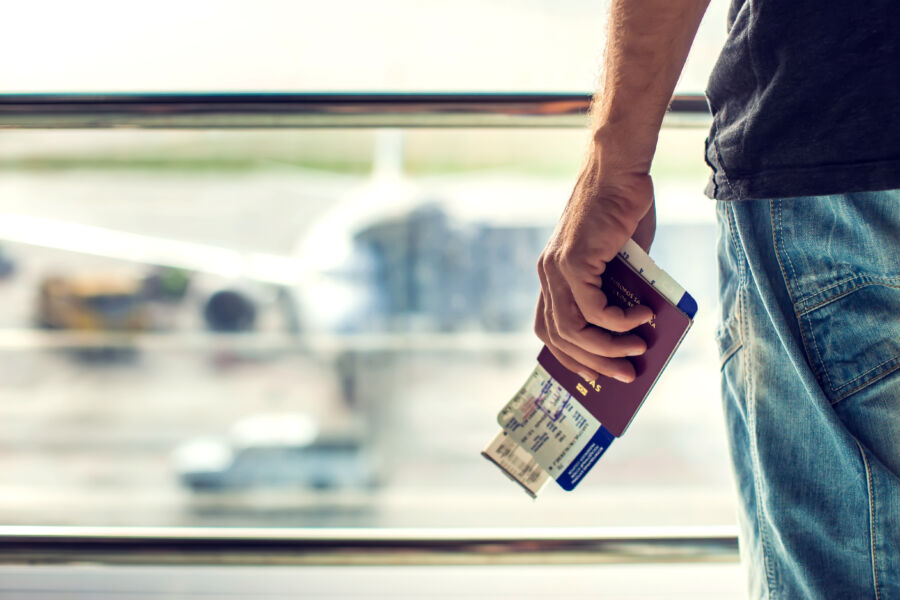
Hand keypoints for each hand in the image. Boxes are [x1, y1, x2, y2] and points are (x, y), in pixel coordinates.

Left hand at [534, 162, 655, 382]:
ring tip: (637, 353)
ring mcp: (556, 269)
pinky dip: (618, 322)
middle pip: (559, 337)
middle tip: (624, 375)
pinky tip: (641, 320)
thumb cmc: (623, 212)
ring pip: (574, 328)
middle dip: (593, 362)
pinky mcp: (573, 261)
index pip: (548, 329)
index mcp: (552, 276)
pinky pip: (593, 308)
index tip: (593, 374)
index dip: (568, 356)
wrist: (621, 172)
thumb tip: (636, 329)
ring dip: (608, 348)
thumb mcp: (622, 262)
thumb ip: (620, 291)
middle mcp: (547, 275)